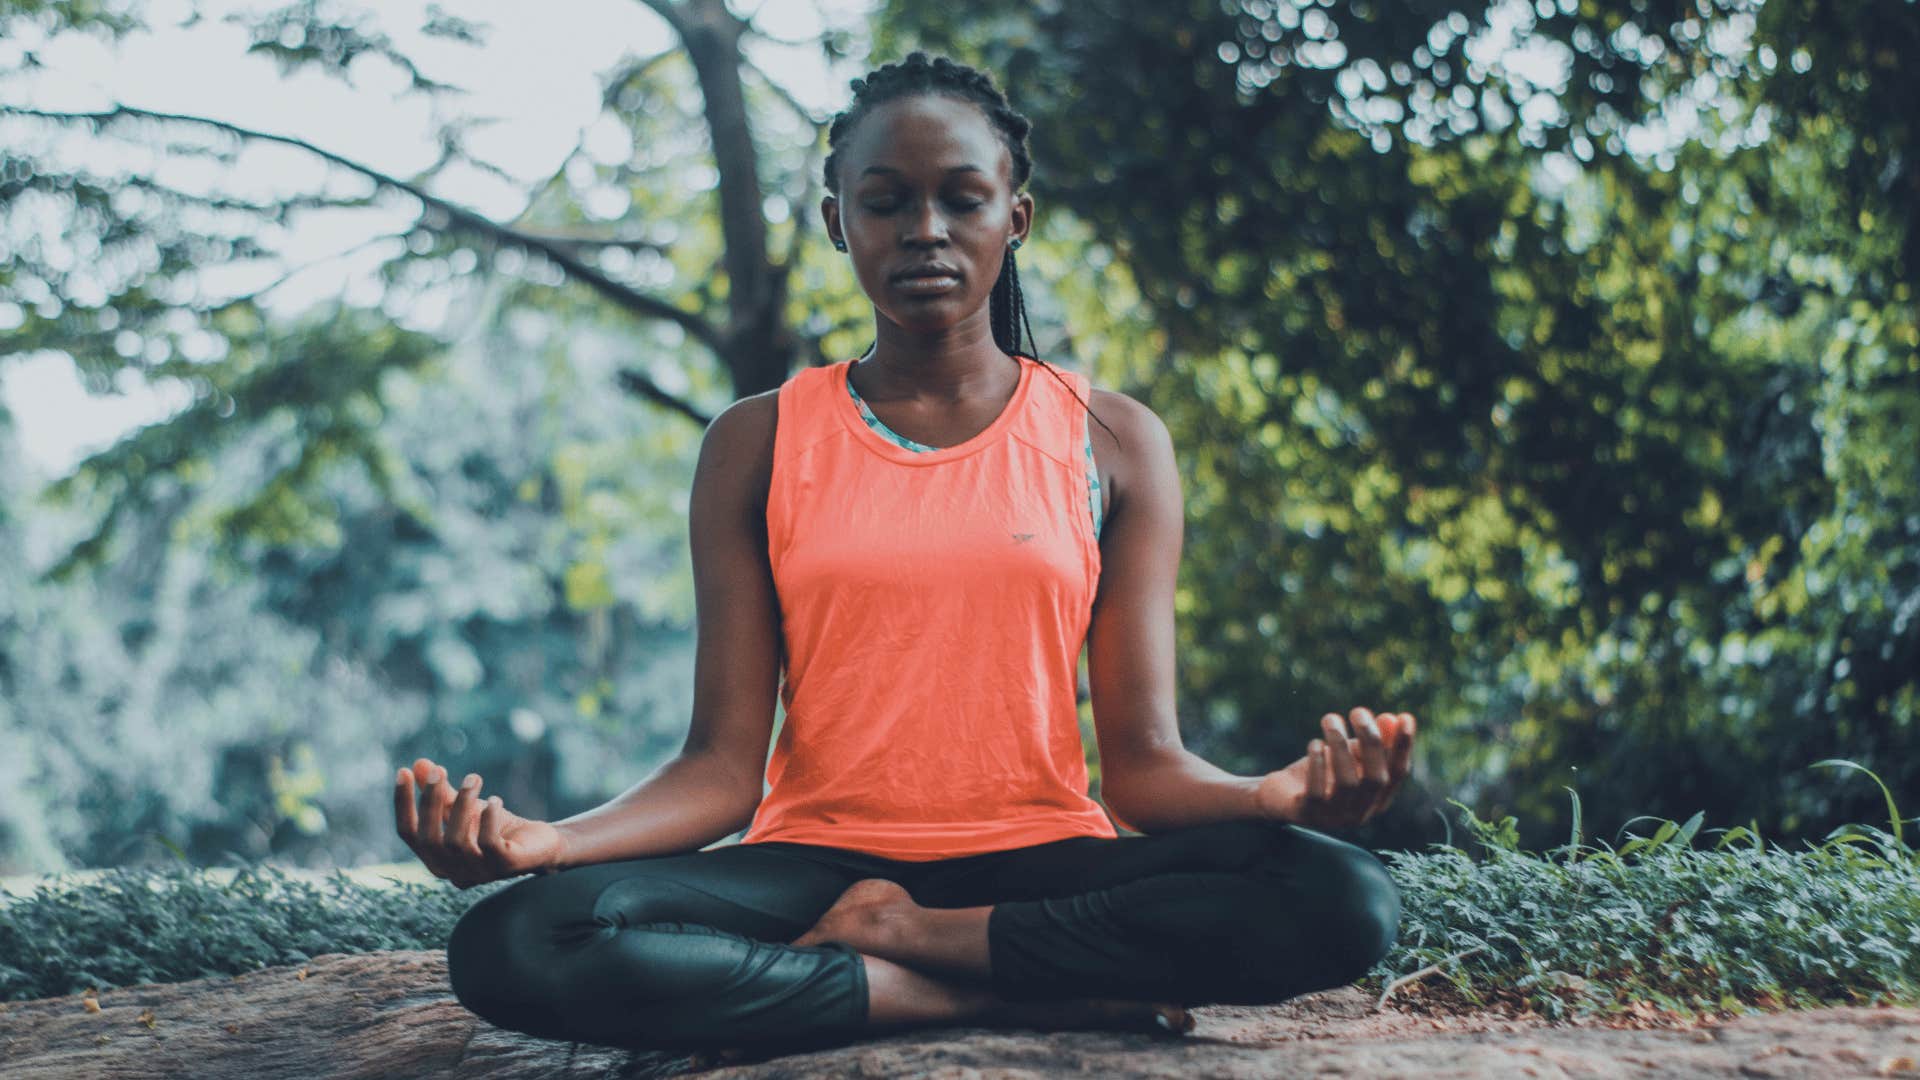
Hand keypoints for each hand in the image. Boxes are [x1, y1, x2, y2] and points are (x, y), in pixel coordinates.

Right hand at [394, 758, 567, 887]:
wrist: (540, 845)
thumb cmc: (497, 829)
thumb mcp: (466, 808)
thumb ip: (442, 793)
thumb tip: (419, 764)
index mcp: (436, 859)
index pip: (408, 834)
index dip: (403, 803)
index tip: (404, 771)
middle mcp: (452, 872)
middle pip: (429, 839)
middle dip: (431, 802)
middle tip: (440, 771)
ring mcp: (479, 873)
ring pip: (456, 841)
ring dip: (462, 804)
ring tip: (473, 779)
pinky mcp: (505, 867)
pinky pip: (489, 844)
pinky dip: (489, 819)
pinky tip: (495, 801)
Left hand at [1255, 708, 1415, 830]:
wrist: (1279, 795)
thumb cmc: (1322, 772)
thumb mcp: (1349, 755)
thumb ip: (1372, 741)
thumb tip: (1391, 718)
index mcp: (1377, 799)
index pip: (1398, 773)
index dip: (1403, 746)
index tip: (1406, 717)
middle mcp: (1360, 813)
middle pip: (1376, 778)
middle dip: (1371, 742)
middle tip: (1358, 711)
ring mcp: (1334, 817)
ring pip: (1347, 782)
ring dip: (1340, 746)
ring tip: (1330, 719)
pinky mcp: (1307, 814)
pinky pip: (1317, 790)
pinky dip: (1318, 763)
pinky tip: (1315, 743)